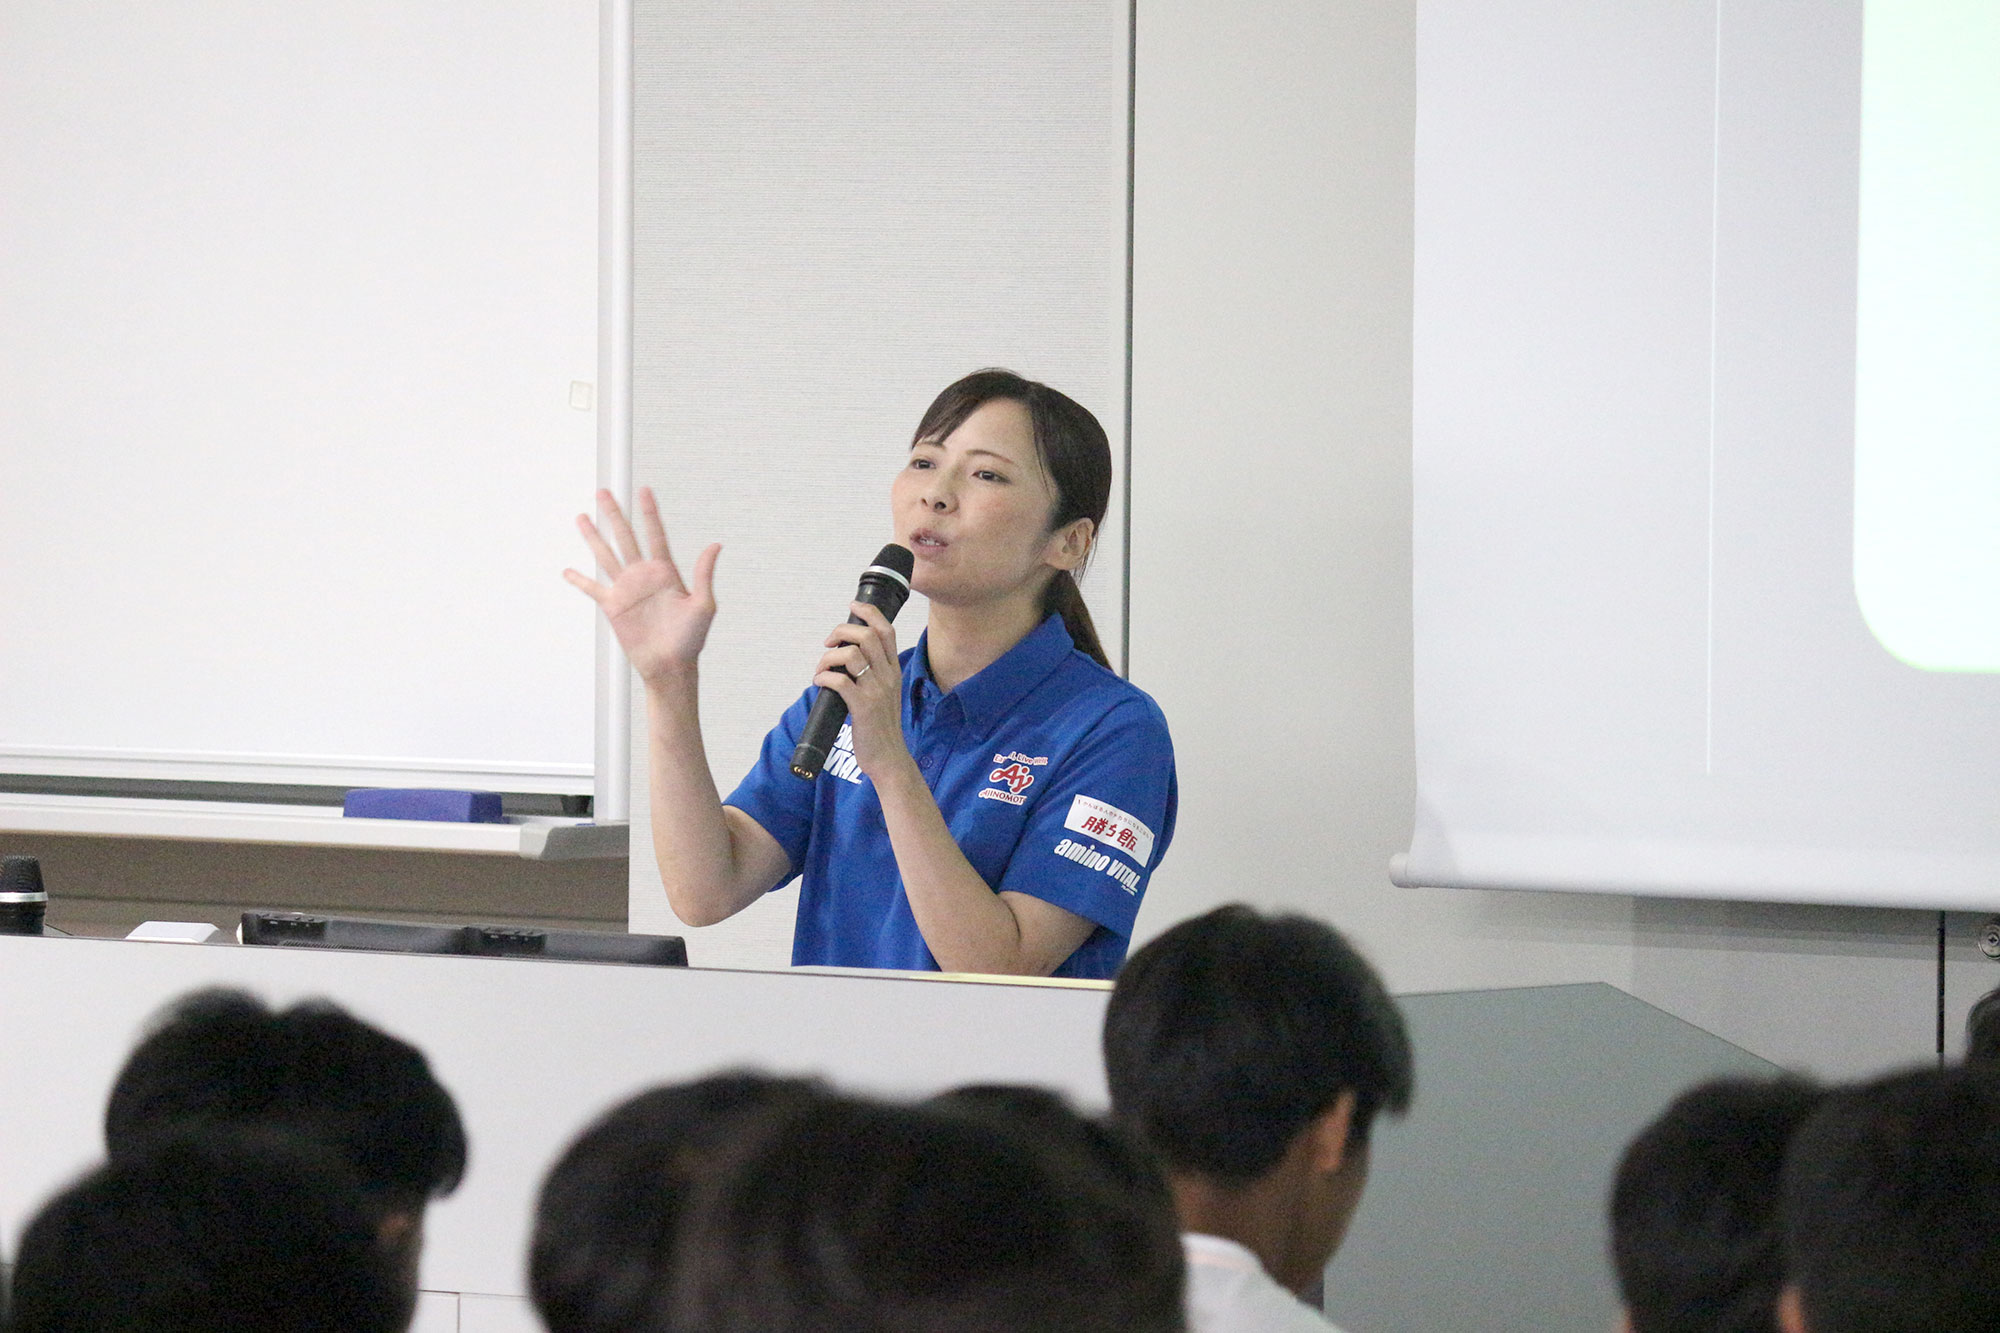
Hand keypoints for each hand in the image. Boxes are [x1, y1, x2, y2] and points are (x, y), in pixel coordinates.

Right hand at [563, 487, 719, 685]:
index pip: (655, 535)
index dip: (649, 513)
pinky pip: (592, 589)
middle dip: (615, 514)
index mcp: (666, 572)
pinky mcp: (613, 606)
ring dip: (593, 536)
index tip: (644, 491)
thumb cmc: (691, 639)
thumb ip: (704, 575)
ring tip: (582, 517)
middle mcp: (643, 575)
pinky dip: (579, 580)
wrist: (670, 666)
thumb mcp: (703, 606)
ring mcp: (626, 589)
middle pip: (626, 537)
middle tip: (604, 491)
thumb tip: (715, 545)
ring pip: (606, 555)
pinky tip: (568, 570)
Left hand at [813, 602, 909, 778]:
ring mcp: (876, 691)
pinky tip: (819, 681)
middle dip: (841, 632)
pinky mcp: (862, 707)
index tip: (852, 606)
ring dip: (828, 657)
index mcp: (894, 670)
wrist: (889, 758)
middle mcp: (888, 676)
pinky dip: (824, 676)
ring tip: (822, 668)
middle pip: (866, 635)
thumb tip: (847, 656)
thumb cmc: (882, 727)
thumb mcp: (885, 694)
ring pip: (851, 655)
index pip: (886, 630)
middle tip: (828, 644)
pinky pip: (839, 680)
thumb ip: (874, 674)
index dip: (868, 612)